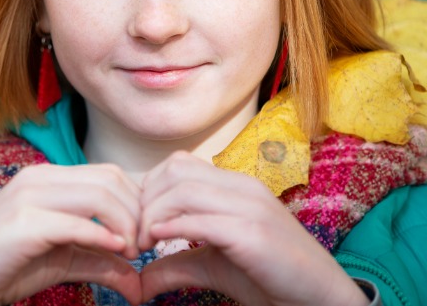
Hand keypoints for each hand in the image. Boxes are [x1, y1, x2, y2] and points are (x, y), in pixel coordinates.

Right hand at [0, 163, 142, 305]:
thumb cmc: (6, 268)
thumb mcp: (64, 260)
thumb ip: (102, 262)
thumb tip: (140, 285)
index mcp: (47, 178)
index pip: (110, 173)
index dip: (137, 203)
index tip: (144, 237)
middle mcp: (38, 178)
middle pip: (111, 178)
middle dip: (137, 213)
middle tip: (142, 247)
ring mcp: (28, 197)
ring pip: (100, 195)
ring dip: (125, 225)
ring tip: (130, 253)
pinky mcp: (22, 223)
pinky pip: (76, 223)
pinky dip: (103, 237)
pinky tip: (116, 252)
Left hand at [137, 151, 368, 305]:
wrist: (321, 299)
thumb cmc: (268, 278)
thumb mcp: (213, 265)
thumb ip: (175, 264)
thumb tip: (137, 279)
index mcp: (235, 186)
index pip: (177, 165)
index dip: (148, 190)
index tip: (139, 222)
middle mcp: (243, 188)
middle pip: (175, 172)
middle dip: (146, 201)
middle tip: (138, 235)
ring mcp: (251, 208)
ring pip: (183, 191)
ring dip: (153, 217)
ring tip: (146, 244)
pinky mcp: (254, 234)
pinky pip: (202, 220)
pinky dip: (173, 228)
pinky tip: (159, 242)